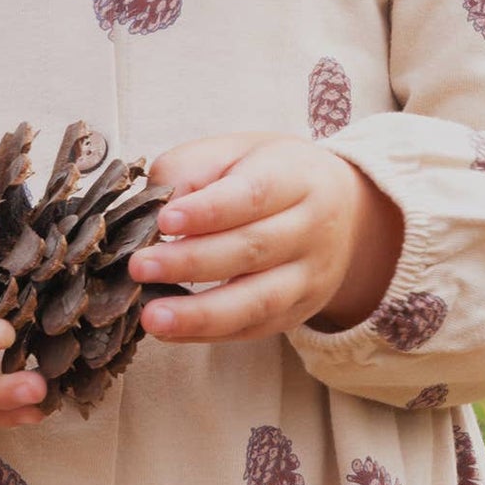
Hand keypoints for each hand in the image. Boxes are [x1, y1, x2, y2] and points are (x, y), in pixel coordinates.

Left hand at [126, 131, 402, 342]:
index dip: (209, 210)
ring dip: (200, 315)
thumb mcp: (237, 151)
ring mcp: (308, 278)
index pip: (253, 195)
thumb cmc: (273, 173)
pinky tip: (170, 331)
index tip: (165, 219)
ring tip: (152, 317)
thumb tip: (154, 204)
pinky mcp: (297, 313)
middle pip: (252, 250)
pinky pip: (252, 329)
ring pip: (257, 301)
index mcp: (296, 177)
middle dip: (191, 262)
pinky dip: (208, 334)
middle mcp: (310, 230)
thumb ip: (192, 167)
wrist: (345, 210)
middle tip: (139, 266)